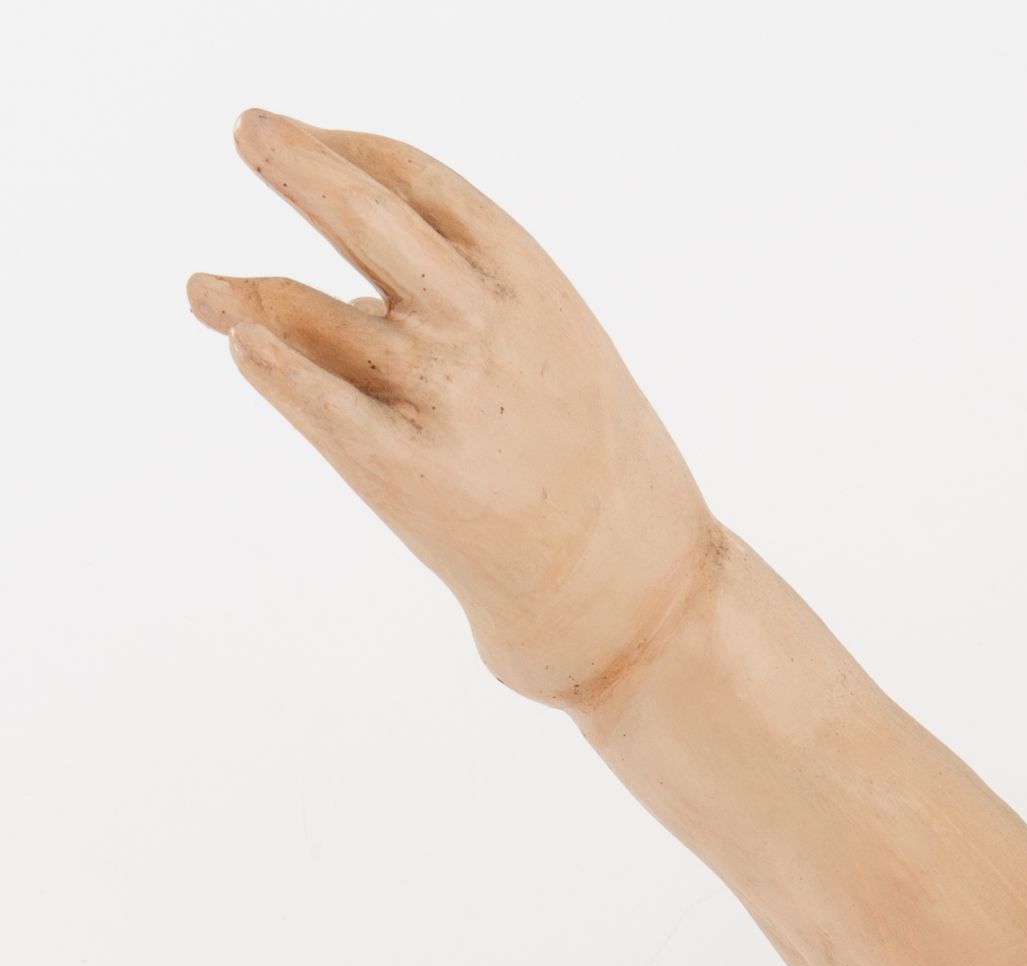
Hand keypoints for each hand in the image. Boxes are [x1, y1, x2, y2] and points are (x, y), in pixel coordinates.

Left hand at [188, 111, 718, 702]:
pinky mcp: (412, 479)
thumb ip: (470, 321)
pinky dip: (275, 367)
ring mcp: (447, 400)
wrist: (651, 598)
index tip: (314, 143)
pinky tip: (240, 345)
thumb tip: (344, 306)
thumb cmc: (604, 485)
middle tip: (250, 132)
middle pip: (364, 214)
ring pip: (318, 316)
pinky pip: (321, 408)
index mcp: (532, 286)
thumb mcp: (561, 363)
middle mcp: (486, 326)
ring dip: (246, 294)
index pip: (419, 182)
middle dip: (297, 163)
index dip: (351, 150)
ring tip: (201, 291)